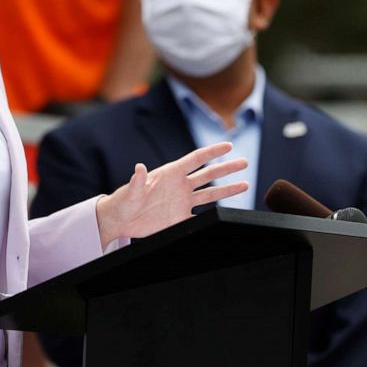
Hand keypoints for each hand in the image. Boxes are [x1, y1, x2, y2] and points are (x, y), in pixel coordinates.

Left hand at [95, 142, 248, 248]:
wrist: (120, 220)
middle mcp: (179, 185)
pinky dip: (214, 214)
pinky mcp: (180, 217)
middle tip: (245, 162)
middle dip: (227, 168)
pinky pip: (201, 215)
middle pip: (208, 174)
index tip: (229, 146)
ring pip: (210, 194)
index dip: (212, 152)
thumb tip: (139, 167)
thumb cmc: (123, 201)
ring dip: (227, 190)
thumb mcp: (130, 191)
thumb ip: (138, 180)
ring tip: (245, 184)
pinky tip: (227, 212)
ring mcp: (181, 201)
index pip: (195, 159)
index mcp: (169, 173)